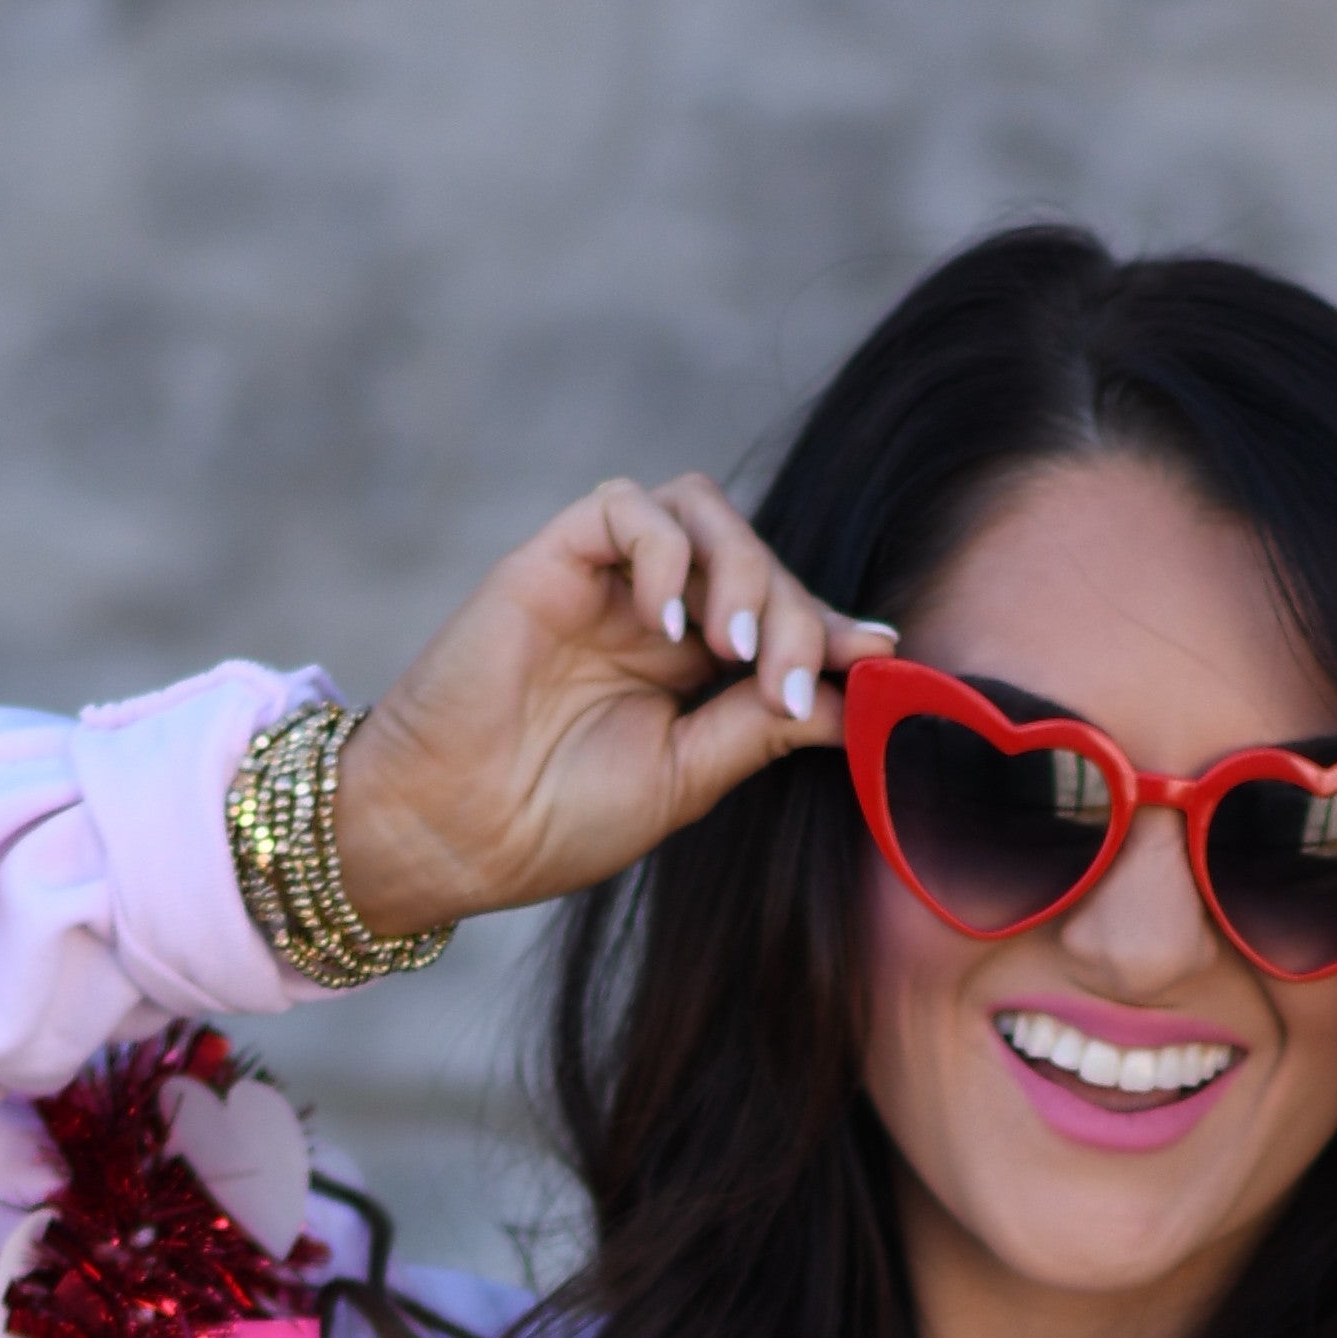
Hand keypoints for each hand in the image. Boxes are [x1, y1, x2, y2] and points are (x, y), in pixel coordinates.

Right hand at [323, 474, 892, 933]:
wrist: (454, 832)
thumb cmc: (558, 818)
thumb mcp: (688, 778)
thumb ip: (763, 728)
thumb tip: (862, 696)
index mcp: (691, 667)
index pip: (784, 612)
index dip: (835, 626)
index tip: (882, 660)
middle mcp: (654, 611)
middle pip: (755, 555)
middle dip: (794, 612)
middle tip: (789, 686)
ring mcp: (606, 580)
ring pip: (702, 509)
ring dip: (742, 569)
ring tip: (736, 652)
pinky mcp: (554, 557)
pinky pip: (627, 505)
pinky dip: (666, 552)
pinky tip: (670, 627)